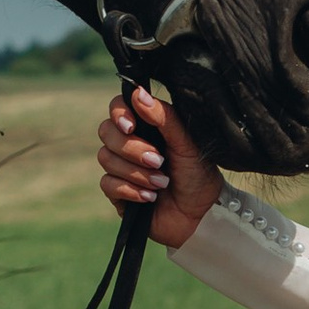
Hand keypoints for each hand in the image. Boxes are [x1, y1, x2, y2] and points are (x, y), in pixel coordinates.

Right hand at [95, 82, 222, 251]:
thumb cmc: (198, 175)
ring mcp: (122, 168)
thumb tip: (138, 93)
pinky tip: (150, 197)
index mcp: (146, 126)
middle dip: (132, 148)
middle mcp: (130, 143)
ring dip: (136, 172)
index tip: (131, 126)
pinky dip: (130, 190)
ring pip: (106, 158)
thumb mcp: (187, 142)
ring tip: (162, 183)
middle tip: (158, 161)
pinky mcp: (118, 192)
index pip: (118, 107)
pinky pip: (108, 184)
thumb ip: (164, 117)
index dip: (119, 113)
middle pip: (106, 132)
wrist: (202, 215)